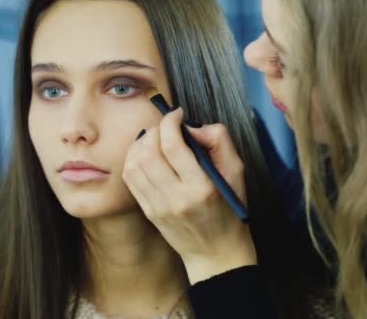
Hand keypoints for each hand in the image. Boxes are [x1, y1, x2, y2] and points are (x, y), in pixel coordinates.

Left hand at [123, 107, 255, 283]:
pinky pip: (130, 177)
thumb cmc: (229, 208)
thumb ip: (219, 141)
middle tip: (166, 126)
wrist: (215, 251)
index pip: (174, 146)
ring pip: (134, 163)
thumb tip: (192, 126)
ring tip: (155, 138)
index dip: (171, 122)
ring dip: (141, 143)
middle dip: (155, 130)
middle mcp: (176, 198)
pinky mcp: (148, 211)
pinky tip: (146, 154)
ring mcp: (158, 206)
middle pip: (149, 152)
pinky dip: (133, 158)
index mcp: (201, 188)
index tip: (177, 114)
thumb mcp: (236, 172)